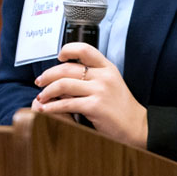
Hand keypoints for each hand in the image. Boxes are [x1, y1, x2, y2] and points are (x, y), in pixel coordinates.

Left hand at [31, 42, 147, 148]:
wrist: (137, 126)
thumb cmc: (120, 107)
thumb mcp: (109, 85)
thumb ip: (90, 78)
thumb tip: (62, 80)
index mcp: (107, 67)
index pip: (85, 49)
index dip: (68, 50)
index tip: (59, 57)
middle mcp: (103, 76)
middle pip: (67, 68)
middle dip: (48, 75)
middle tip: (39, 82)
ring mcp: (100, 90)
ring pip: (63, 84)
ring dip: (47, 92)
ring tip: (40, 98)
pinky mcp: (95, 106)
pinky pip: (66, 103)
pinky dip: (51, 107)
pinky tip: (44, 110)